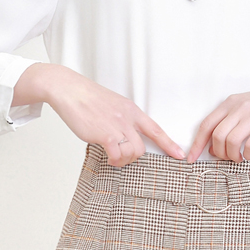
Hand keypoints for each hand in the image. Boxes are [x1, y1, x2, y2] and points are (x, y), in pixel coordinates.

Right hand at [13, 63, 185, 166]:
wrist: (69, 89)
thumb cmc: (85, 98)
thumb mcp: (111, 105)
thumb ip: (121, 119)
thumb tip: (122, 136)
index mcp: (131, 110)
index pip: (155, 129)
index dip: (169, 143)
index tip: (179, 154)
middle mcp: (127, 118)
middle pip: (142, 147)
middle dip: (133, 157)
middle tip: (120, 156)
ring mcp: (117, 125)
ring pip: (132, 153)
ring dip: (122, 160)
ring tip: (112, 156)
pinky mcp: (105, 134)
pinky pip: (118, 154)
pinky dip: (114, 160)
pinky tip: (108, 157)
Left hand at [186, 79, 249, 163]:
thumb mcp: (247, 105)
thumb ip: (230, 120)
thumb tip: (214, 145)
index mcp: (231, 102)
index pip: (206, 124)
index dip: (196, 144)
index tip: (191, 159)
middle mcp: (239, 107)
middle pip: (216, 136)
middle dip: (218, 153)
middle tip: (226, 158)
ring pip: (230, 142)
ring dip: (232, 156)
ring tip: (239, 158)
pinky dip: (248, 155)